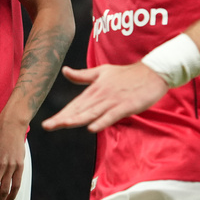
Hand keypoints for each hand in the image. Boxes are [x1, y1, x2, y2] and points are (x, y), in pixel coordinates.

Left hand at [43, 63, 168, 132]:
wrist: (152, 72)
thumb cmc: (126, 74)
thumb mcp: (101, 72)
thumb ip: (82, 75)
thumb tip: (64, 71)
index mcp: (94, 90)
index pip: (74, 105)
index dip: (60, 114)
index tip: (46, 124)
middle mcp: (100, 95)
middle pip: (79, 110)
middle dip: (63, 119)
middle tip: (47, 126)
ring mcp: (113, 101)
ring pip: (92, 112)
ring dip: (77, 119)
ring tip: (63, 125)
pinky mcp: (126, 106)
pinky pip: (111, 116)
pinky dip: (102, 121)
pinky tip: (92, 128)